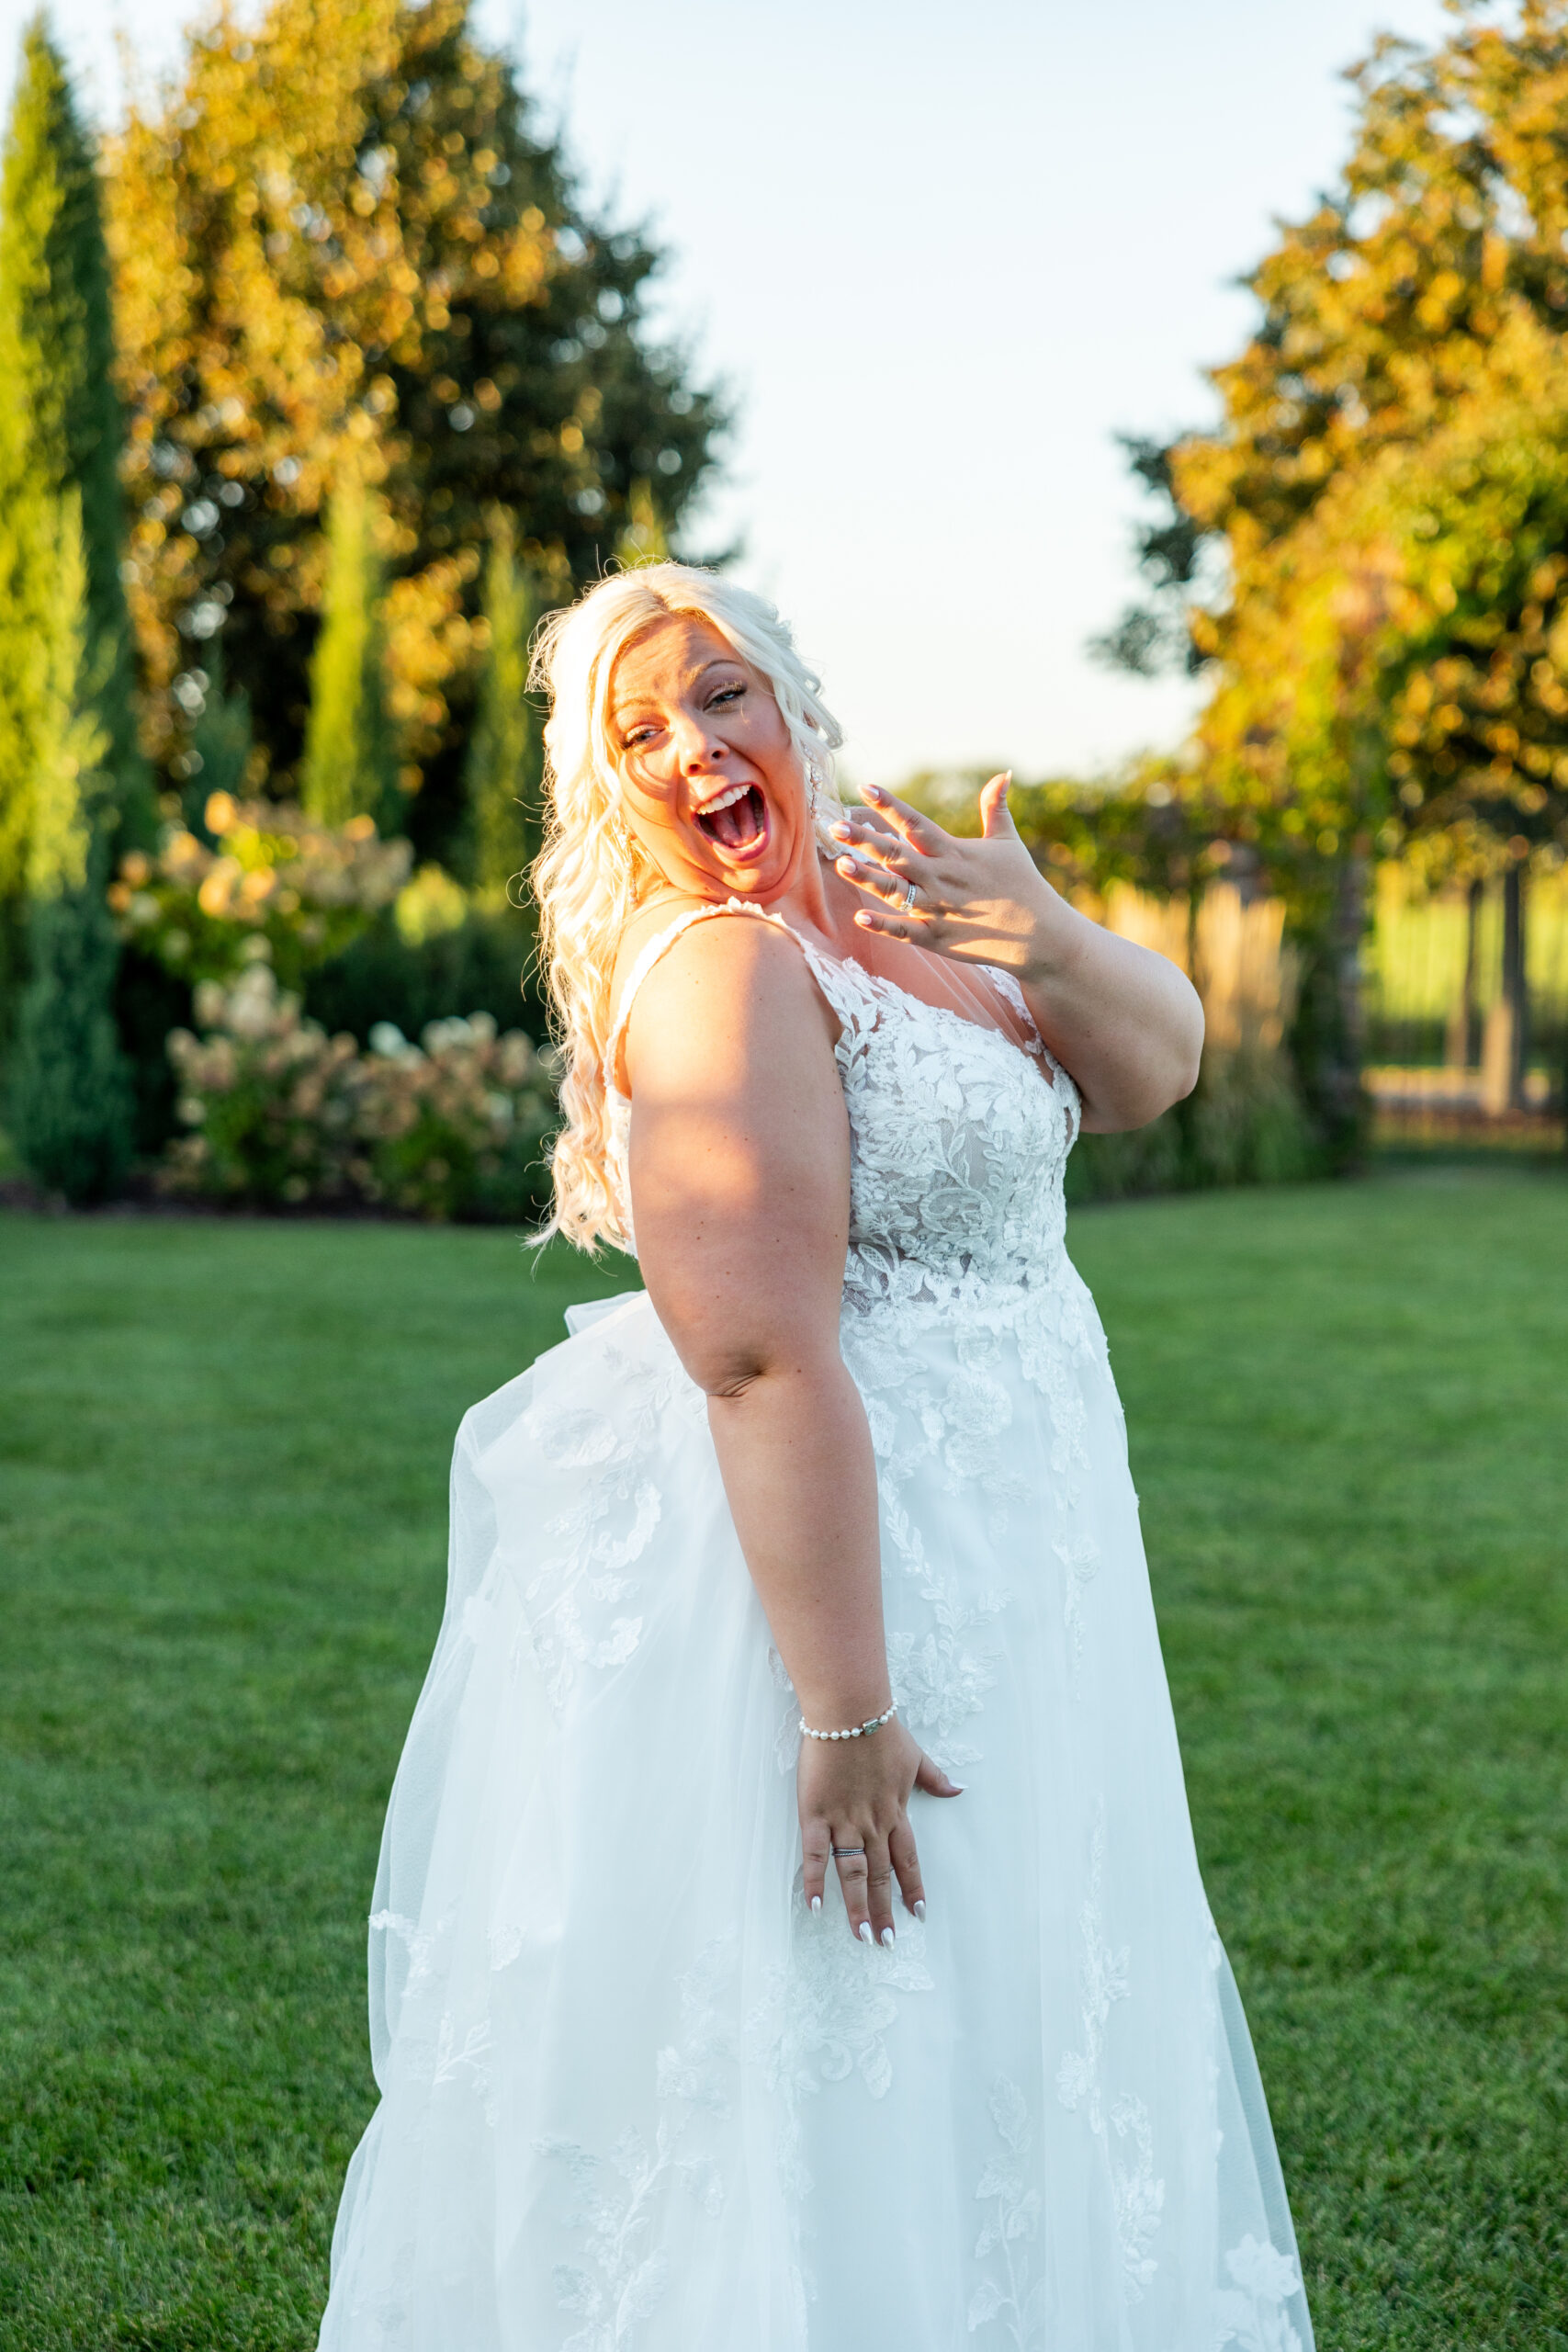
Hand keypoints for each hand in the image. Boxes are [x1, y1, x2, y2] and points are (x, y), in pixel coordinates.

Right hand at [798, 1715, 962, 1943]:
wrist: (849, 1711)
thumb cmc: (881, 1729)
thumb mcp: (915, 1755)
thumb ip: (934, 1778)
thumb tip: (959, 1789)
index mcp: (896, 1811)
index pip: (908, 1859)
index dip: (912, 1887)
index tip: (918, 1913)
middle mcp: (873, 1823)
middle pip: (880, 1875)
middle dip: (884, 1910)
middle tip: (887, 1941)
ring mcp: (844, 1821)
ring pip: (852, 1873)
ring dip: (858, 1907)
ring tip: (862, 1936)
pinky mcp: (815, 1814)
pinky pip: (814, 1855)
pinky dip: (814, 1882)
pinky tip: (816, 1907)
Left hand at [829, 774, 1060, 980]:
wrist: (1040, 935)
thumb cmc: (1023, 884)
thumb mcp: (1008, 842)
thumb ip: (996, 808)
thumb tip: (1002, 774)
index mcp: (955, 852)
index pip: (916, 823)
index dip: (889, 804)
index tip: (865, 786)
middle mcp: (942, 878)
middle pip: (896, 855)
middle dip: (865, 839)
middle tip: (836, 826)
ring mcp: (938, 909)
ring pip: (894, 892)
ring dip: (867, 878)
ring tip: (841, 863)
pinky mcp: (937, 938)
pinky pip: (905, 931)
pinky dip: (883, 925)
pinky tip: (859, 916)